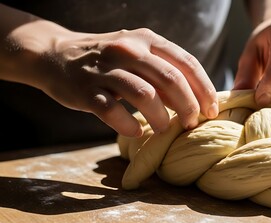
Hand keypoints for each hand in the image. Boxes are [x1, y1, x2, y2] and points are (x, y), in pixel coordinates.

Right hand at [38, 28, 218, 136]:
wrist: (56, 54)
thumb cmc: (107, 60)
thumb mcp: (137, 54)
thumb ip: (163, 72)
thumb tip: (195, 100)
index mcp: (147, 39)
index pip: (186, 63)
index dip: (204, 88)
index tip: (212, 110)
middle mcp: (129, 49)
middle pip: (171, 80)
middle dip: (188, 106)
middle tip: (191, 124)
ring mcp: (106, 69)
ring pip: (145, 95)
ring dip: (161, 117)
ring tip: (165, 129)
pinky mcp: (86, 89)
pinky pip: (113, 111)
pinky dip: (129, 125)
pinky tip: (136, 132)